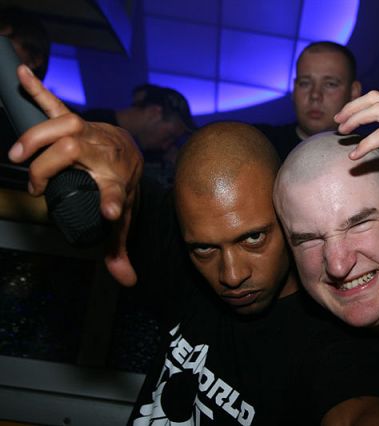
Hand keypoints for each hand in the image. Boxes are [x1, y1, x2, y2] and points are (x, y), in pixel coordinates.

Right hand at [7, 65, 142, 285]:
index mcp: (116, 181)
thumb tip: (127, 280)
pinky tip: (23, 72)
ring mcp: (87, 134)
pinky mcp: (74, 121)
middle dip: (48, 166)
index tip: (110, 212)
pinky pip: (54, 103)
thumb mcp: (124, 218)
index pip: (116, 192)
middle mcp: (103, 154)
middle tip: (35, 187)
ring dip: (36, 136)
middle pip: (73, 152)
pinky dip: (38, 88)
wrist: (130, 151)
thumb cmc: (121, 183)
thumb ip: (119, 248)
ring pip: (62, 125)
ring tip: (17, 153)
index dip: (114, 203)